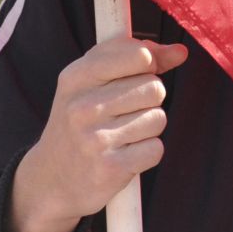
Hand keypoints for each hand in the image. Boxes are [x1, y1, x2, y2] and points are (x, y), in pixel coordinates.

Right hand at [7, 38, 186, 231]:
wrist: (52, 179)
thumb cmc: (81, 120)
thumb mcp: (94, 80)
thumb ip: (139, 58)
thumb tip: (180, 52)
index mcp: (76, 77)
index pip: (140, 55)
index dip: (148, 64)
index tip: (135, 75)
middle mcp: (82, 107)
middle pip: (155, 87)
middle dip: (148, 100)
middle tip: (123, 112)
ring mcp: (95, 139)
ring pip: (158, 118)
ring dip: (148, 127)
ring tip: (122, 134)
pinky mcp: (110, 168)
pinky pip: (156, 148)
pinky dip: (147, 153)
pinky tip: (124, 155)